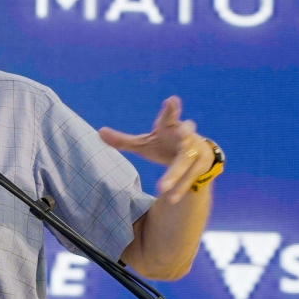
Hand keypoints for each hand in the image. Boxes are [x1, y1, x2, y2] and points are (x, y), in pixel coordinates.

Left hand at [99, 96, 213, 203]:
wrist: (196, 157)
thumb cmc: (165, 146)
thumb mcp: (144, 143)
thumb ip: (124, 141)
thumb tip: (99, 132)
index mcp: (170, 126)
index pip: (170, 115)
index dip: (171, 108)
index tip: (172, 100)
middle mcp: (186, 136)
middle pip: (185, 135)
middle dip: (185, 134)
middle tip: (183, 133)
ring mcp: (195, 151)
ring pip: (185, 162)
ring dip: (176, 174)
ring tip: (162, 187)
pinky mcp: (199, 167)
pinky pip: (189, 178)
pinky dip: (180, 188)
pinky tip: (170, 198)